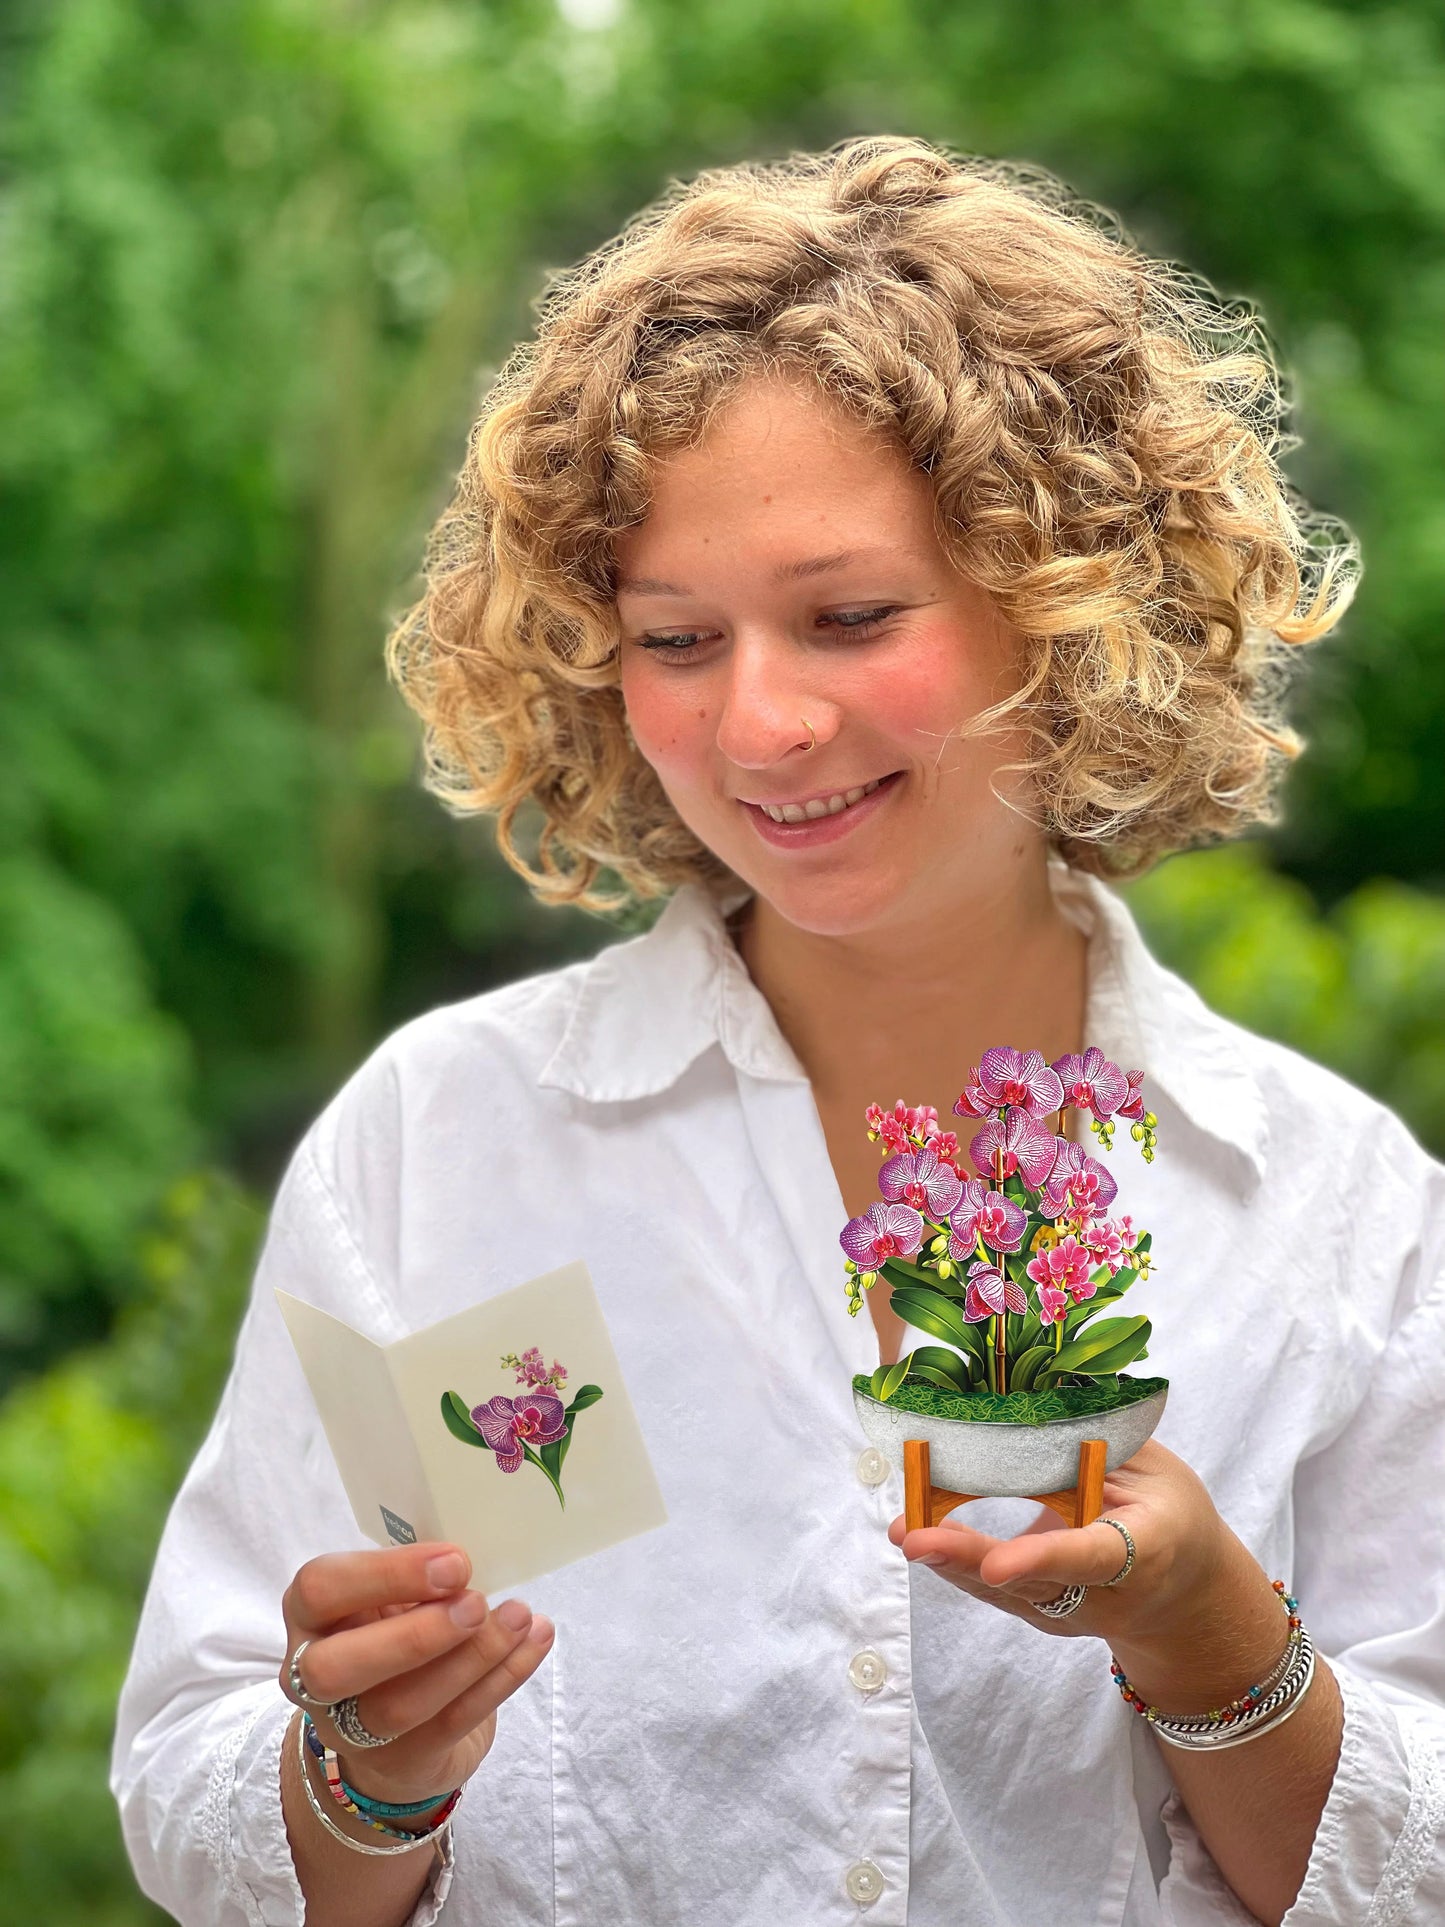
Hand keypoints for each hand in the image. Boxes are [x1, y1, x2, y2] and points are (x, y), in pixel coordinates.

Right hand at [279, 1540, 553, 1805]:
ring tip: (520, 1617)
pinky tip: (535, 1642)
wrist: (397, 1737)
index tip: (454, 1562)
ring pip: (400, 1705)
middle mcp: (312, 1678)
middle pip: (335, 1668)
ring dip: (471, 1658)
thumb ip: (416, 1578)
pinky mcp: (404, 1761)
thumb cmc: (395, 1635)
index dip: (385, 1575)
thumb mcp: (391, 1598)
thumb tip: (470, 1556)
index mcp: (311, 1616)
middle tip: (477, 1604)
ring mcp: (352, 1730)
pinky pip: (453, 1723)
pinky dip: (502, 1679)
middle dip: (414, 1635)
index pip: (320, 1589)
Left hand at [888, 1439, 1278, 1678]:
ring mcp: (1073, 1615)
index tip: (996, 1565)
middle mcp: (1106, 1596)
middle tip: (915, 1539)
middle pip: (1032, 1584)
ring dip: (952, 1561)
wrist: (1187, 1597)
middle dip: (970, 1560)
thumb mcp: (1155, 1471)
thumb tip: (1034, 1398)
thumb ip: (1099, 1447)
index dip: (1042, 1558)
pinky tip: (921, 1533)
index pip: (1089, 1557)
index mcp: (1144, 1552)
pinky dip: (960, 1562)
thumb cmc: (1172, 1514)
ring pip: (1006, 1594)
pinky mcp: (1045, 1616)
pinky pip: (999, 1590)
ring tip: (904, 1530)